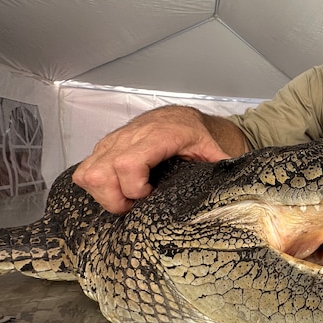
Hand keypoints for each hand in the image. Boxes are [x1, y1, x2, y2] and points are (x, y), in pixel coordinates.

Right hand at [72, 106, 231, 212]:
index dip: (133, 188)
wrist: (182, 117)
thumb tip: (236, 188)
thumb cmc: (196, 134)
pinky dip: (96, 185)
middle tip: (135, 206)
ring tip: (125, 200)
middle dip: (114, 199)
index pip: (129, 163)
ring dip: (102, 194)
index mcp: (160, 135)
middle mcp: (131, 136)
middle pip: (101, 173)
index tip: (149, 197)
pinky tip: (117, 190)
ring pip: (88, 172)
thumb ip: (222, 168)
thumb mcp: (213, 150)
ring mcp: (114, 141)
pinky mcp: (105, 146)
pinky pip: (85, 169)